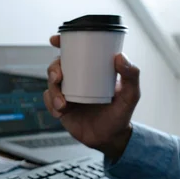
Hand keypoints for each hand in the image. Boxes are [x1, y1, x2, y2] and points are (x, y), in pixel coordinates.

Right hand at [44, 35, 139, 159]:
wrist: (109, 139)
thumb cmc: (120, 115)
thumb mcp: (130, 95)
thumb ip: (131, 76)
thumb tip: (120, 57)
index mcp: (91, 71)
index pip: (75, 52)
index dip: (63, 43)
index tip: (56, 39)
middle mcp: (77, 79)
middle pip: (57, 66)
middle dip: (53, 69)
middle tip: (58, 77)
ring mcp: (67, 93)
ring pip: (50, 84)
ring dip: (53, 91)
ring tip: (63, 104)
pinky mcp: (59, 107)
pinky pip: (48, 100)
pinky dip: (51, 104)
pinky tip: (60, 111)